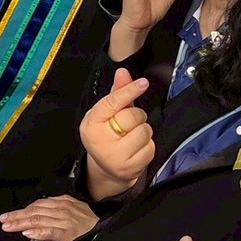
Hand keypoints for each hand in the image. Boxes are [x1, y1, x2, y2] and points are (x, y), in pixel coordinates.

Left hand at [0, 195, 98, 240]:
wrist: (107, 231)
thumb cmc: (92, 224)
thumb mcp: (76, 211)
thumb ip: (59, 213)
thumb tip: (39, 220)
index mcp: (65, 202)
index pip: (40, 204)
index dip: (23, 210)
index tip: (11, 215)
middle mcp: (64, 209)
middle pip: (35, 211)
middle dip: (17, 216)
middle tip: (4, 220)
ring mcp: (66, 220)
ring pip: (38, 220)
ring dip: (21, 223)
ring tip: (9, 227)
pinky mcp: (69, 233)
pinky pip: (50, 231)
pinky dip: (38, 232)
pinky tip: (27, 234)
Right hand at [79, 67, 153, 199]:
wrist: (106, 169)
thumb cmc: (108, 135)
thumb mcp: (107, 114)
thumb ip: (117, 93)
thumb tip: (123, 71)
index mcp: (91, 124)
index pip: (111, 102)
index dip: (128, 91)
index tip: (143, 83)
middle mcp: (100, 140)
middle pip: (131, 116)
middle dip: (137, 115)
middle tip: (130, 123)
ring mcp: (114, 156)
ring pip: (144, 131)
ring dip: (144, 131)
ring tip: (132, 136)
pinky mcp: (129, 168)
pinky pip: (150, 148)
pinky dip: (147, 146)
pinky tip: (136, 149)